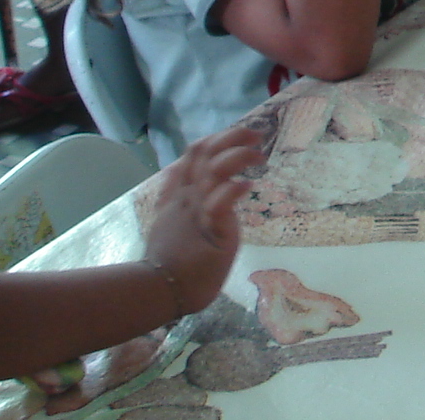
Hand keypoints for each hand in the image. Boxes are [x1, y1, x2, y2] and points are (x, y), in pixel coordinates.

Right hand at [141, 126, 262, 314]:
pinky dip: (234, 189)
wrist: (165, 290)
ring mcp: (197, 210)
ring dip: (239, 156)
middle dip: (233, 136)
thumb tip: (176, 170)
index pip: (194, 152)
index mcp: (180, 192)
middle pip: (204, 151)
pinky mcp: (210, 229)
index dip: (216, 138)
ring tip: (259, 158)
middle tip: (257, 136)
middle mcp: (187, 195)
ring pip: (213, 170)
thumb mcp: (169, 218)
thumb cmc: (173, 258)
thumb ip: (173, 194)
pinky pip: (220, 202)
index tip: (239, 136)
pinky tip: (248, 187)